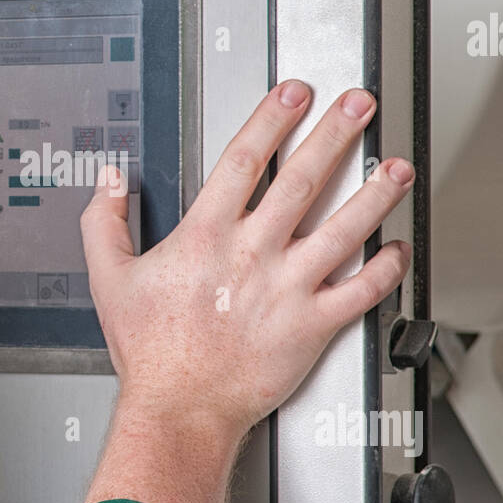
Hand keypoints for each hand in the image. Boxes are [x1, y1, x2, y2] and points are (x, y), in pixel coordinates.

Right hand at [80, 81, 412, 502]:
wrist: (180, 409)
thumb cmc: (151, 352)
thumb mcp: (109, 279)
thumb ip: (105, 223)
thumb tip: (109, 180)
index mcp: (205, 237)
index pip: (244, 160)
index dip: (272, 119)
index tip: (294, 93)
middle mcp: (252, 255)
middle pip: (302, 181)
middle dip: (336, 135)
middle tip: (360, 103)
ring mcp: (286, 289)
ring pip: (342, 230)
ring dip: (374, 194)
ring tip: (397, 166)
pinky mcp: (311, 327)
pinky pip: (359, 292)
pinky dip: (384, 270)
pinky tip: (397, 248)